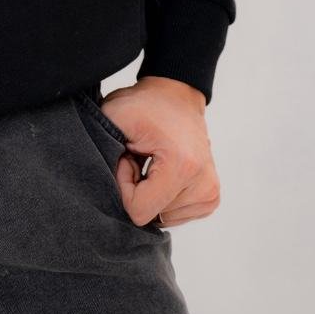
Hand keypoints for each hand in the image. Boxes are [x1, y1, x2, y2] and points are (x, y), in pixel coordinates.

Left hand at [102, 75, 220, 228]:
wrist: (175, 95)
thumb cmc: (144, 105)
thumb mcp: (114, 116)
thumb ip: (103, 149)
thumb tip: (103, 189)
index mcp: (183, 166)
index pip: (140, 210)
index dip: (124, 186)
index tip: (128, 158)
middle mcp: (204, 183)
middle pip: (152, 216)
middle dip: (138, 190)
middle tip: (140, 158)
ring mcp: (210, 192)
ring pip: (163, 218)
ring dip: (151, 193)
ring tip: (152, 163)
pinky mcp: (210, 196)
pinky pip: (176, 215)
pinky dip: (164, 197)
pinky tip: (164, 172)